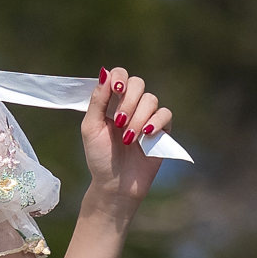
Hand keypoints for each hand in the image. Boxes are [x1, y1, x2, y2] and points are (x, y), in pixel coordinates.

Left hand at [83, 68, 172, 214]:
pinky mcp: (162, 130)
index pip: (119, 75)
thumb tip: (104, 72)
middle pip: (137, 83)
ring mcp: (147, 117)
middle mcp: (131, 105)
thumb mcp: (91, 128)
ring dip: (138, 117)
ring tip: (128, 139)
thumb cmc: (99, 157)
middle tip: (119, 121)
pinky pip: (165, 114)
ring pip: (151, 99)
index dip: (119, 77)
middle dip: (128, 101)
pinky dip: (156, 121)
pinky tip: (146, 134)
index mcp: (111, 102)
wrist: (116, 184)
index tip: (115, 88)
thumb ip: (97, 101)